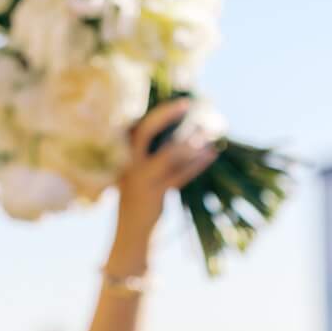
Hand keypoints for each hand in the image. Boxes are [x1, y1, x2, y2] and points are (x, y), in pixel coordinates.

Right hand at [111, 100, 220, 262]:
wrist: (131, 231)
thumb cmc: (138, 196)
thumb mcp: (136, 171)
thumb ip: (148, 152)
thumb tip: (179, 131)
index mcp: (120, 153)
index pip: (136, 124)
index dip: (158, 111)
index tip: (178, 99)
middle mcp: (128, 162)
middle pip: (146, 130)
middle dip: (166, 115)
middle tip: (188, 104)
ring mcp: (141, 178)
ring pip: (168, 153)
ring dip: (190, 141)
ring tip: (208, 131)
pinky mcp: (155, 194)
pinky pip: (180, 175)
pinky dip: (197, 164)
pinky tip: (211, 154)